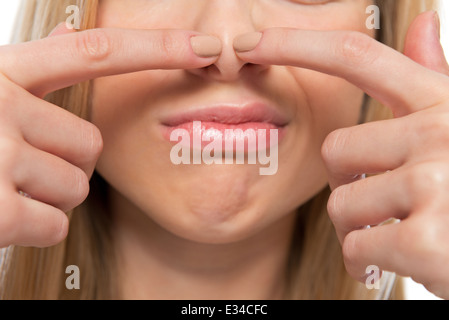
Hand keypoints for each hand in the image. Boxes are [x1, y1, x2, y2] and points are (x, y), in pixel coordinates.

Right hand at [0, 24, 219, 247]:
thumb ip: (27, 72)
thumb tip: (70, 30)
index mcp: (0, 74)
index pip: (96, 51)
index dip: (157, 47)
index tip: (203, 48)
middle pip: (90, 146)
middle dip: (66, 164)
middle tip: (21, 166)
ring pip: (75, 187)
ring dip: (46, 197)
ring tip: (0, 189)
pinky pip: (53, 224)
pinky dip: (30, 229)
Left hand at [235, 11, 448, 297]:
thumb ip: (438, 82)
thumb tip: (420, 26)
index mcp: (445, 105)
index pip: (356, 58)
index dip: (296, 44)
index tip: (254, 42)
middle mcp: (441, 133)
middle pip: (335, 151)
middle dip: (349, 184)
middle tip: (386, 204)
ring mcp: (435, 183)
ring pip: (341, 204)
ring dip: (361, 227)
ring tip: (404, 233)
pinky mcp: (426, 239)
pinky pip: (357, 247)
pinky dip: (371, 262)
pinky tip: (410, 260)